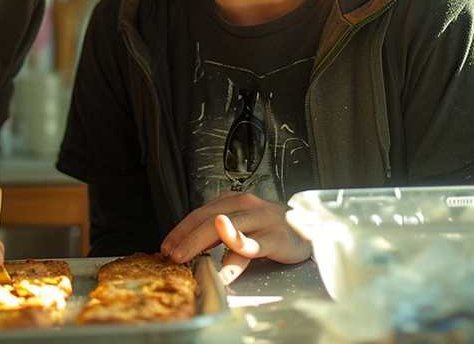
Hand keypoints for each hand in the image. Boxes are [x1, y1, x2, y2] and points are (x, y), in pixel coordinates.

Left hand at [160, 192, 310, 284]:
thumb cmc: (269, 227)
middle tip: (173, 255)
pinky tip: (225, 273)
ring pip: (227, 231)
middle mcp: (246, 205)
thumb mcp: (241, 221)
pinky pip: (252, 249)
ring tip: (188, 259)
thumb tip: (187, 247)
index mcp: (233, 200)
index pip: (199, 213)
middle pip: (209, 220)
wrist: (307, 228)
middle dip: (187, 239)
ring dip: (203, 245)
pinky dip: (236, 261)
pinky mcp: (275, 238)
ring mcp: (261, 220)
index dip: (180, 230)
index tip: (166, 247)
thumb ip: (217, 231)